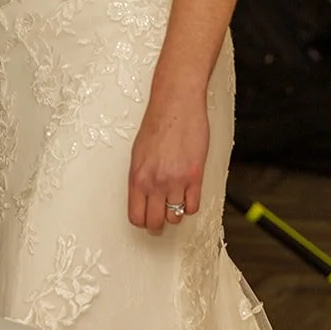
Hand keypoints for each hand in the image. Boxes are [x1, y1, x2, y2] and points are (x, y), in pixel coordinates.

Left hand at [128, 92, 208, 235]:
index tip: (147, 219)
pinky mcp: (194, 176)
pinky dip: (191, 205)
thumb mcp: (138, 153)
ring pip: (176, 217)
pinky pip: (193, 206)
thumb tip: (143, 196)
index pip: (136, 216)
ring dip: (176, 213)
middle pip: (155, 222)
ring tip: (176, 201)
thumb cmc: (157, 124)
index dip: (142, 221)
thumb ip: (141, 177)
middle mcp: (154, 182)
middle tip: (162, 219)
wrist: (175, 105)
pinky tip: (188, 194)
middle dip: (158, 224)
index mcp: (137, 176)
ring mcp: (175, 181)